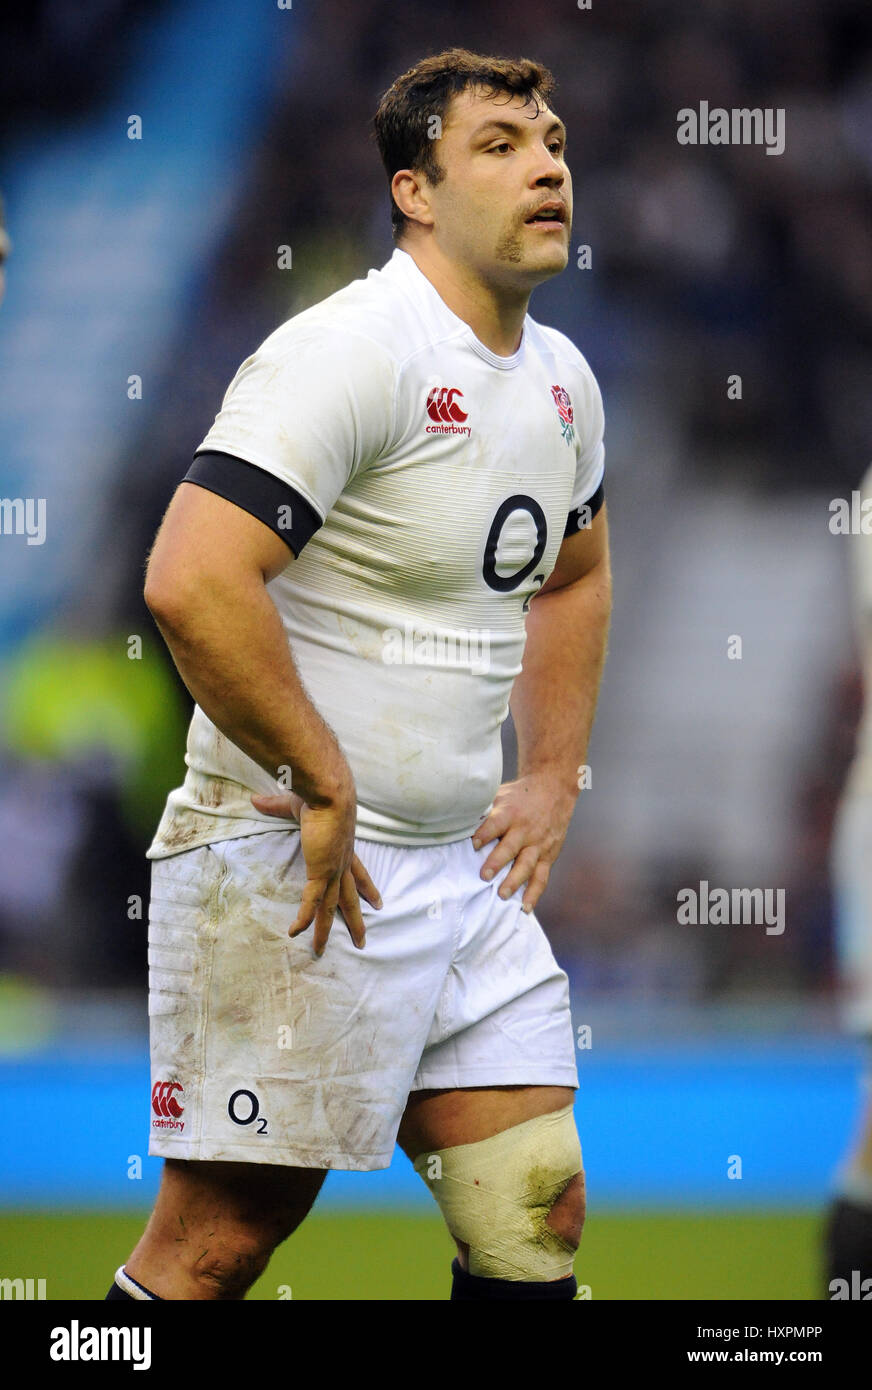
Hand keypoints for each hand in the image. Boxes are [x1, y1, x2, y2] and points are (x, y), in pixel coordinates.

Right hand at [250, 790, 380, 954]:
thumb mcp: (297, 804)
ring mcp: (333, 870)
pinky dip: (304, 918)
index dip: (367, 886)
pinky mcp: (321, 872)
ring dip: (326, 931)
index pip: (359, 872)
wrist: (329, 793)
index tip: (378, 901)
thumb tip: (255, 799)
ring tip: (320, 951)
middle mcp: (342, 862)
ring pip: (332, 907)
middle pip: (351, 897)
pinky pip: (311, 902)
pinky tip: (295, 932)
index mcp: (343, 847)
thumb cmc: (318, 794)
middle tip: (363, 940)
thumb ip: (276, 805)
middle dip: (356, 920)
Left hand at [470, 773, 576, 913]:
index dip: (484, 834)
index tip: (473, 844)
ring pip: (527, 865)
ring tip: (503, 895)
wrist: (553, 790)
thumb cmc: (520, 796)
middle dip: (497, 862)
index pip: (496, 824)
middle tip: (483, 876)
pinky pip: (541, 876)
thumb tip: (456, 824)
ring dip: (515, 881)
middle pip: (511, 847)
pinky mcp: (548, 855)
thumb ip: (483, 812)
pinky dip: (534, 893)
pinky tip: (525, 907)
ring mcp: (538, 844)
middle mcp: (525, 830)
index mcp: (510, 813)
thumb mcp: (500, 795)